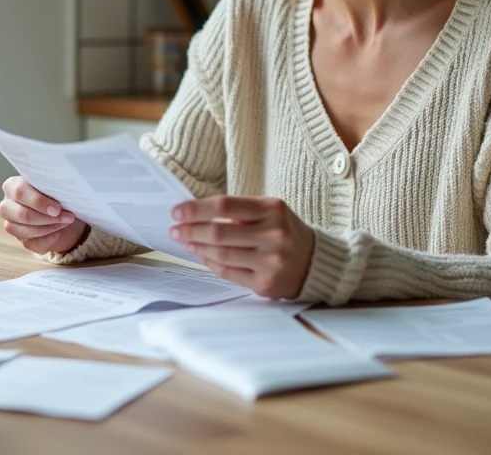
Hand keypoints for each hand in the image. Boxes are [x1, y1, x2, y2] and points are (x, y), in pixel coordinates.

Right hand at [0, 177, 86, 254]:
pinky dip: (47, 239)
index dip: (38, 201)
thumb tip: (63, 192)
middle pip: (21, 214)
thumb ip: (53, 186)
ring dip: (48, 228)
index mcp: (12, 186)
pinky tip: (58, 233)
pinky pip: (31, 243)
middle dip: (45, 217)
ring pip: (21, 230)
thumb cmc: (57, 194)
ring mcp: (12, 224)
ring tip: (65, 222)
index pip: (19, 192)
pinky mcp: (22, 240)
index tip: (57, 208)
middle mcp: (8, 205)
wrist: (66, 212)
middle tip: (66, 216)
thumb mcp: (56, 187)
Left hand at [170, 196, 314, 298]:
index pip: (225, 206)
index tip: (177, 211)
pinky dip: (210, 263)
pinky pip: (228, 273)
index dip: (196, 209)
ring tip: (185, 241)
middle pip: (219, 233)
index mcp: (273, 210)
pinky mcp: (266, 284)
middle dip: (190, 230)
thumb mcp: (269, 212)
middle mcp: (274, 236)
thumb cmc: (284, 231)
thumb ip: (238, 212)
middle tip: (174, 229)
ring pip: (221, 254)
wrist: (316, 262)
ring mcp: (271, 262)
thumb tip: (194, 215)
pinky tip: (202, 255)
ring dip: (197, 247)